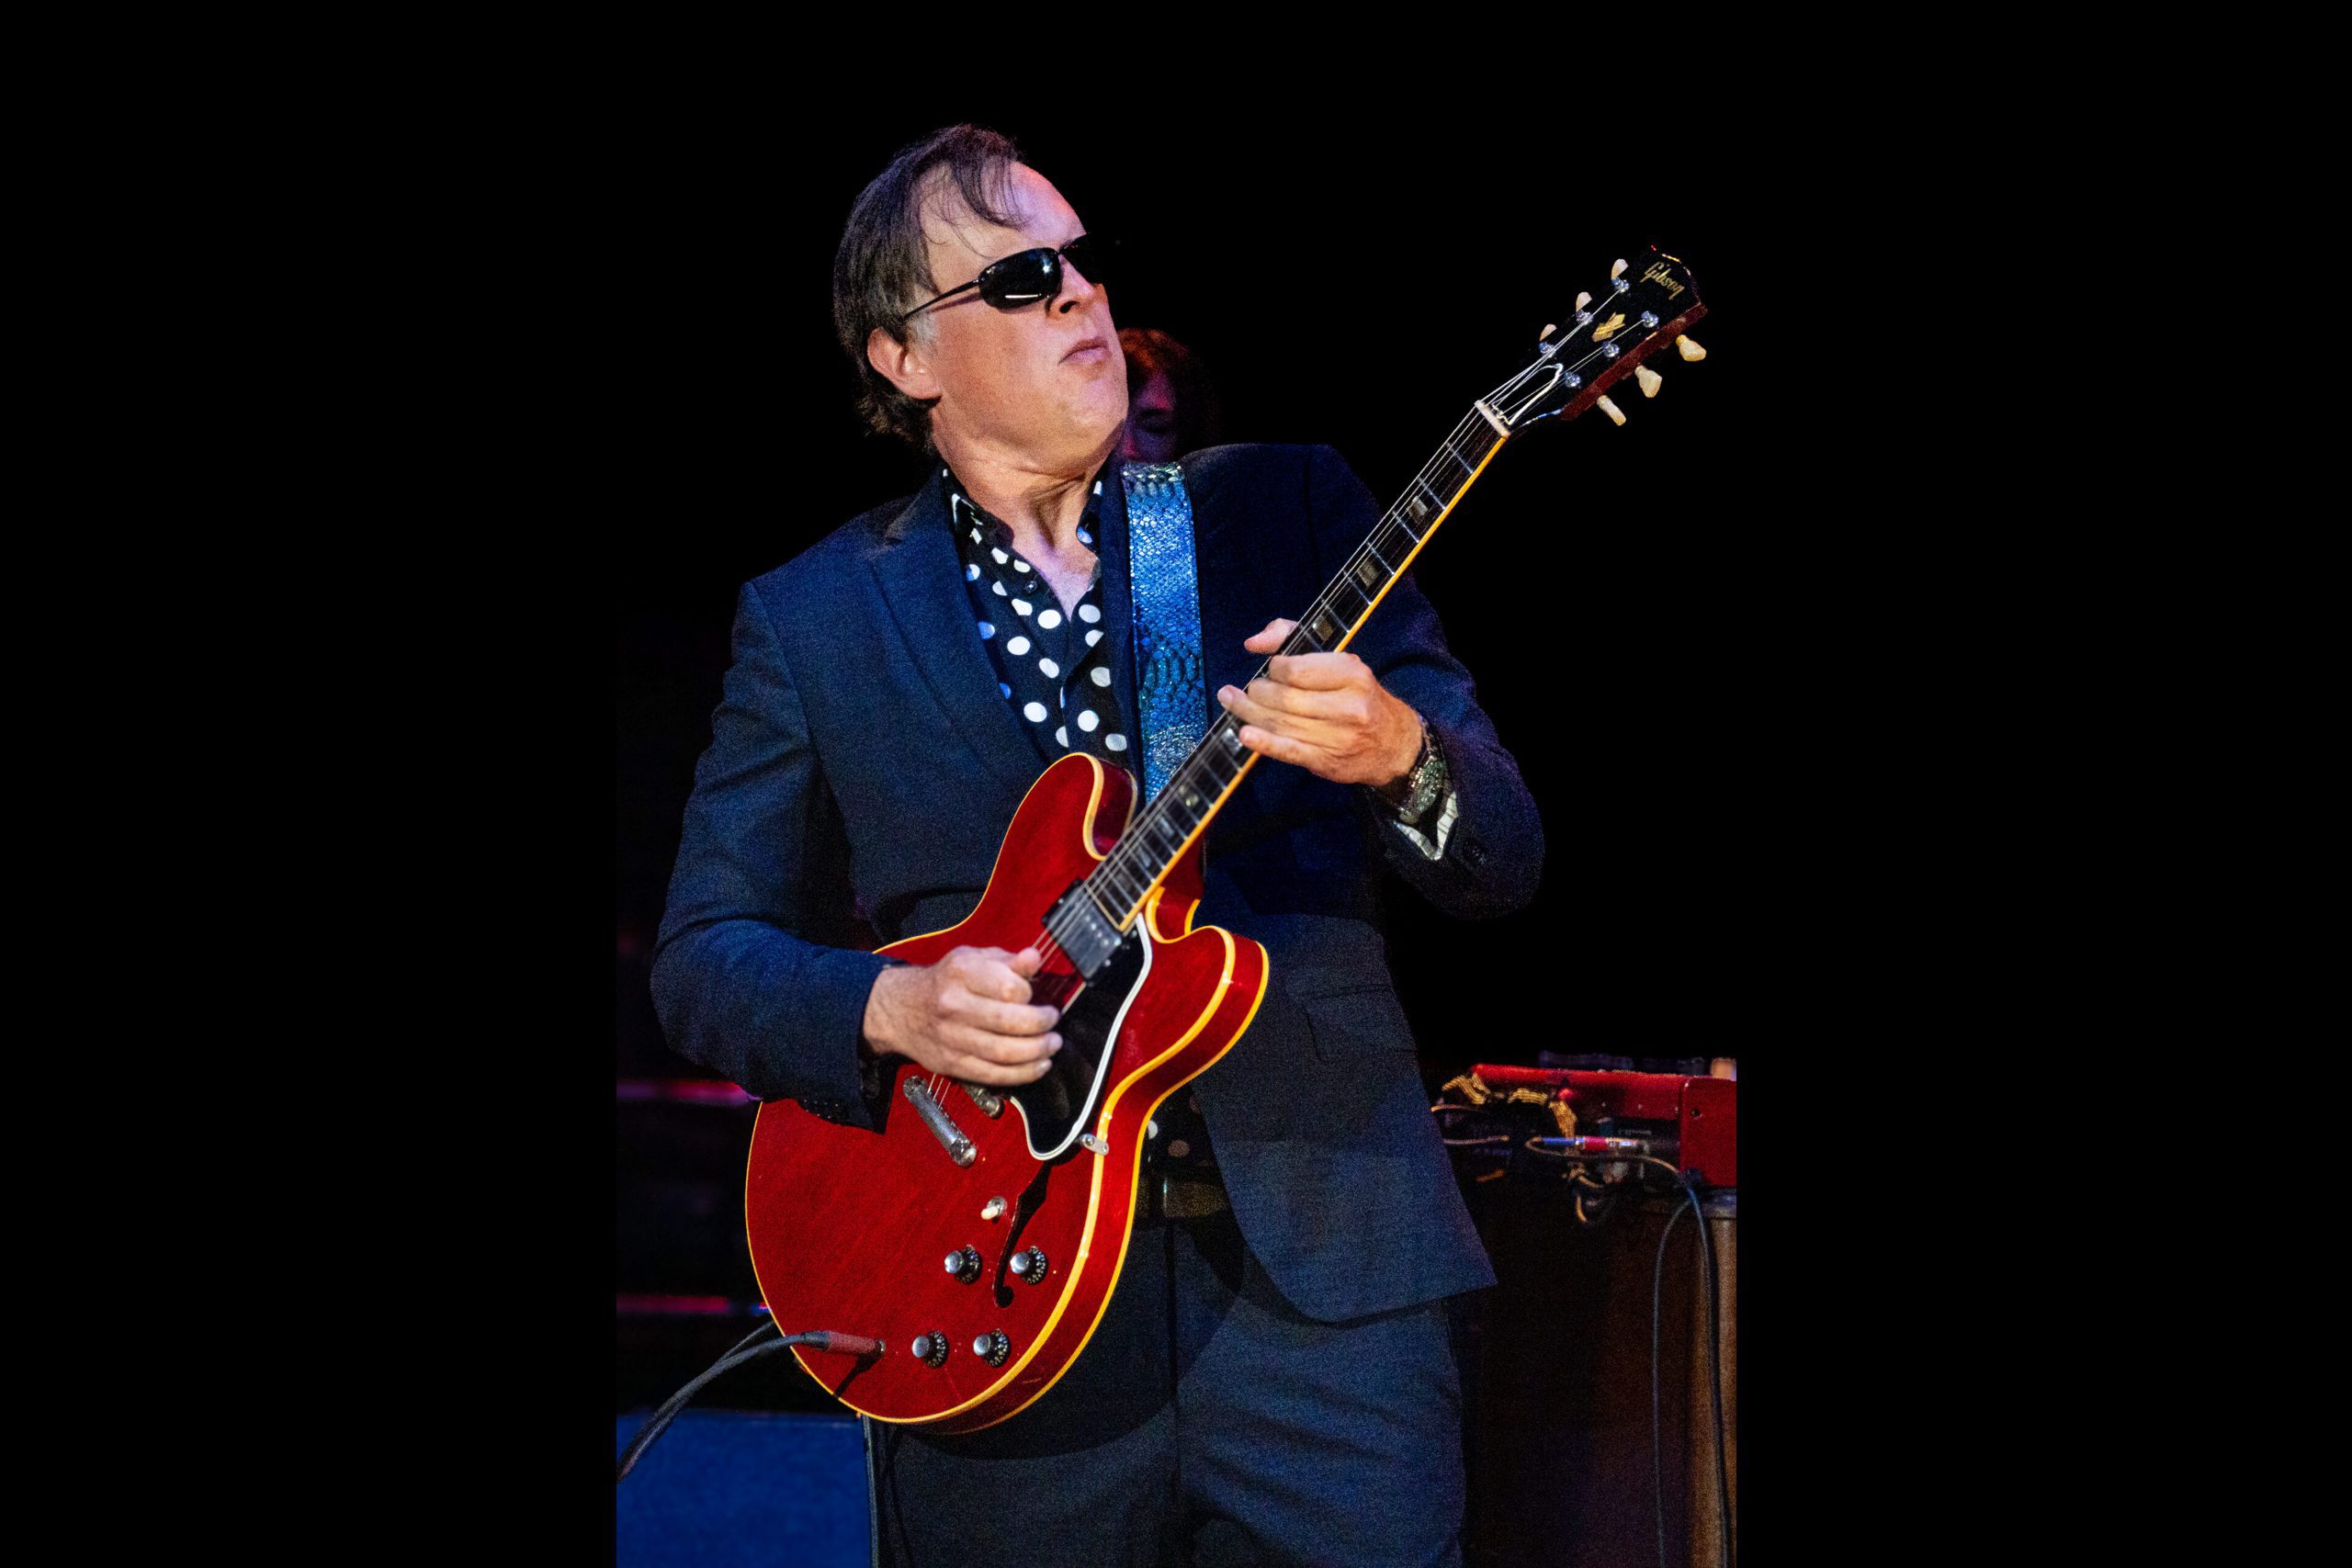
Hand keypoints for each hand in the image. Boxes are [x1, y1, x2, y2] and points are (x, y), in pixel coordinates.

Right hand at [862, 946, 1062, 1085]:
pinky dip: (1022, 1073)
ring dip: (1037, 1051)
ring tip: (1052, 1044)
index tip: (1037, 995)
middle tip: (1053, 1022)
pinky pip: (994, 1075)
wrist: (902, 1009)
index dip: (1030, 993)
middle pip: (1008, 1022)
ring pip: (1004, 1053)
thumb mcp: (973, 959)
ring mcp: (952, 1038)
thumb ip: (1007, 960)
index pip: (1007, 987)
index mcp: (961, 973)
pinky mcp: (952, 1064)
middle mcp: (953, 1005)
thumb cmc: (946, 981)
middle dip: (1041, 1025)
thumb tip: (1034, 957)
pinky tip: (1039, 1065)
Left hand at [1216, 618, 1423, 787]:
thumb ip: (1292, 638)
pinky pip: (1289, 751)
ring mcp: (1338, 737)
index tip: (1270, 670)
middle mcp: (1348, 706)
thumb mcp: (1339, 659)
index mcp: (1352, 674)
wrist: (1394, 745)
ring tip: (1233, 702)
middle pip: (1284, 699)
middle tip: (1247, 690)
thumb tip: (1253, 643)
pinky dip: (1264, 743)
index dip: (1273, 669)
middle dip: (1256, 692)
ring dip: (1249, 713)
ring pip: (1281, 723)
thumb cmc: (1359, 696)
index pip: (1296, 670)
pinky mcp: (1327, 761)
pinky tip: (1244, 734)